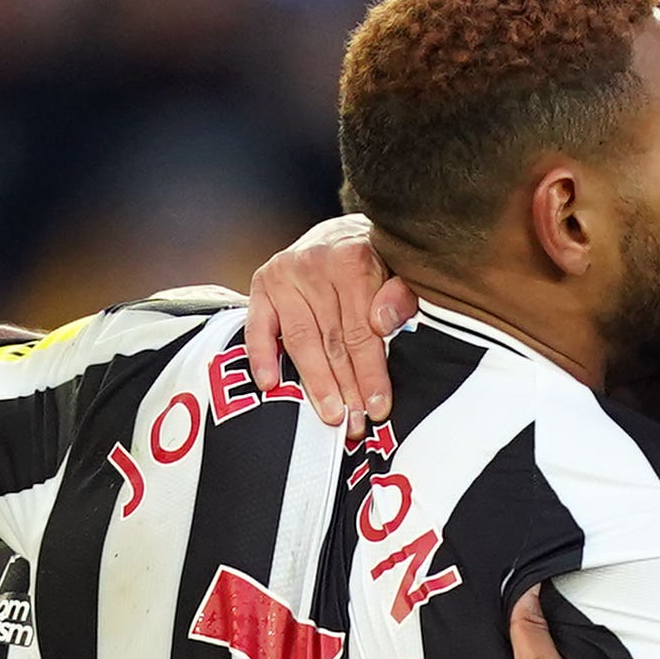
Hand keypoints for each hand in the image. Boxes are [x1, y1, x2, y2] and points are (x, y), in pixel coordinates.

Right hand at [236, 215, 409, 432]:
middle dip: (345, 388)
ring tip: (329, 415)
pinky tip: (270, 384)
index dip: (371, 374)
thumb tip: (383, 320)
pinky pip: (258, 327)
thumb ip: (401, 294)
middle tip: (353, 426)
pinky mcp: (262, 283)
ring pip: (300, 340)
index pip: (362, 331)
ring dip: (314, 383)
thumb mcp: (401, 271)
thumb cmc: (378, 260)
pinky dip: (261, 356)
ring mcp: (284, 274)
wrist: (344, 232)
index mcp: (352, 259)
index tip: (378, 409)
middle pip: (331, 341)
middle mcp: (314, 263)